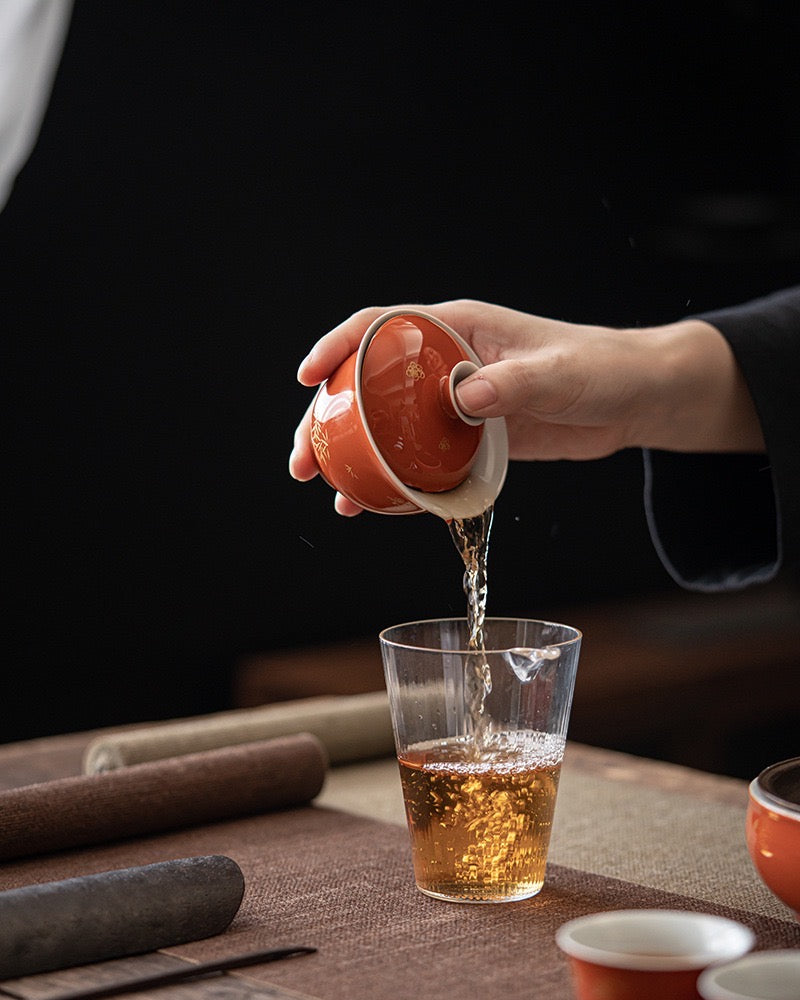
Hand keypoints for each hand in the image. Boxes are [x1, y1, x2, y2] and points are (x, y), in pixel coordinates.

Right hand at [290, 299, 763, 514]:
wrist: (637, 399)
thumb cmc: (604, 368)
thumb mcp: (561, 374)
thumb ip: (514, 383)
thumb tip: (464, 397)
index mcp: (459, 328)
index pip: (381, 327)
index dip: (336, 348)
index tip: (307, 378)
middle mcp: (447, 363)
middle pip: (369, 386)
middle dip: (329, 420)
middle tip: (305, 460)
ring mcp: (456, 403)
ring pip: (389, 429)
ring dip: (356, 459)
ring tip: (330, 490)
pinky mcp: (472, 439)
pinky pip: (423, 460)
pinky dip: (398, 483)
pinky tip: (377, 507)